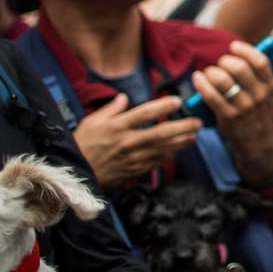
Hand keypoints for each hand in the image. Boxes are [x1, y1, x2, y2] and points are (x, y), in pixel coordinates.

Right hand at [73, 95, 199, 188]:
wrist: (74, 174)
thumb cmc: (82, 144)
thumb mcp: (92, 121)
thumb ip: (111, 109)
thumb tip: (125, 97)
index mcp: (116, 127)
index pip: (145, 113)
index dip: (163, 106)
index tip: (178, 101)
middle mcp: (127, 142)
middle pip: (160, 133)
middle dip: (182, 127)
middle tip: (198, 122)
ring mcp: (132, 158)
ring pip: (162, 149)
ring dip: (181, 142)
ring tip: (195, 136)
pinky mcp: (134, 171)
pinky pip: (156, 162)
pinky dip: (169, 155)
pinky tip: (179, 149)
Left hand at [192, 40, 272, 184]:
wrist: (257, 142)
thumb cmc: (257, 112)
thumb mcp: (266, 94)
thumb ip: (257, 76)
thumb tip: (237, 54)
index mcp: (270, 86)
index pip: (261, 62)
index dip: (245, 50)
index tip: (233, 46)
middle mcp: (259, 95)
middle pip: (239, 68)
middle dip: (224, 61)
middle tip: (220, 64)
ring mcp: (244, 107)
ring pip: (223, 80)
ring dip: (212, 72)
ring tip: (208, 73)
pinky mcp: (228, 117)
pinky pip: (211, 96)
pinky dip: (201, 83)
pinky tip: (197, 78)